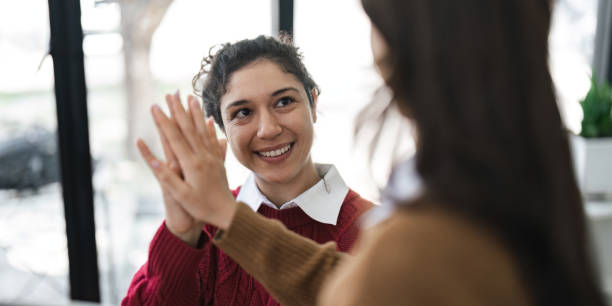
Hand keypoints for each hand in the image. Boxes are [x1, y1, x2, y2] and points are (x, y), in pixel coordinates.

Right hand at [138, 93, 236, 230]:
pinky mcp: (218, 160)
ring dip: (195, 113)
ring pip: (202, 130)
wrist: (226, 212)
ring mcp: (212, 157)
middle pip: (188, 129)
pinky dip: (209, 127)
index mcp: (191, 164)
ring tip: (190, 98)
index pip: (174, 137)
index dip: (163, 121)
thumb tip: (151, 158)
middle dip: (178, 110)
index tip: (155, 106)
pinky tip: (209, 118)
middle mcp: (202, 156)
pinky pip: (213, 139)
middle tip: (171, 94)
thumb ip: (166, 176)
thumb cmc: (200, 207)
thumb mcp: (180, 195)